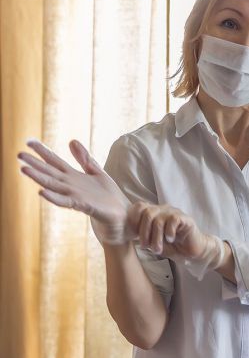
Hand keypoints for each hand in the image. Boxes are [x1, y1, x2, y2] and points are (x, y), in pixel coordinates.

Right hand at [18, 138, 133, 244]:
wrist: (122, 217)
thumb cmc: (109, 197)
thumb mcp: (97, 172)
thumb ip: (84, 158)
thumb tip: (71, 141)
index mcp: (74, 177)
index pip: (56, 162)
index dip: (43, 152)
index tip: (29, 141)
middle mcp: (71, 186)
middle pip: (50, 172)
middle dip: (35, 164)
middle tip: (19, 154)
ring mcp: (76, 196)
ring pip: (54, 185)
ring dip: (39, 178)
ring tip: (24, 169)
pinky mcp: (84, 205)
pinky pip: (66, 201)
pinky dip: (54, 197)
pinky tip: (41, 192)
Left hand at [129, 202, 225, 268]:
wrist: (192, 252)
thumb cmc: (173, 247)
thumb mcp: (154, 243)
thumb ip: (144, 236)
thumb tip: (131, 234)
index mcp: (154, 213)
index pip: (139, 208)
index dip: (134, 220)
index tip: (134, 237)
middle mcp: (163, 209)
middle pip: (147, 213)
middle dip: (144, 232)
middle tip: (146, 247)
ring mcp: (174, 212)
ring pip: (159, 219)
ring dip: (156, 237)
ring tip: (158, 249)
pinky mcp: (185, 218)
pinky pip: (173, 220)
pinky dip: (169, 232)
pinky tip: (171, 239)